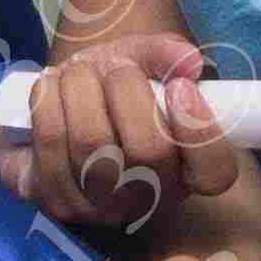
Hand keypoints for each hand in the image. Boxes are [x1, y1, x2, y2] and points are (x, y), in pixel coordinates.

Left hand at [0, 32, 251, 236]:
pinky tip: (49, 86)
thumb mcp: (142, 60)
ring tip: (78, 71)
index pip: (214, 173)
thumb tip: (189, 62)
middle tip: (117, 66)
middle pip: (148, 151)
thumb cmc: (111, 88)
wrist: (60, 106)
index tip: (180, 87)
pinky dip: (46, 99)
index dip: (200, 130)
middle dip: (126, 90)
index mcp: (185, 169)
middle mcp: (149, 197)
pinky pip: (51, 142)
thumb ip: (166, 54)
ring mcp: (100, 207)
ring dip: (81, 87)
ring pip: (91, 143)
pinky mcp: (56, 200)